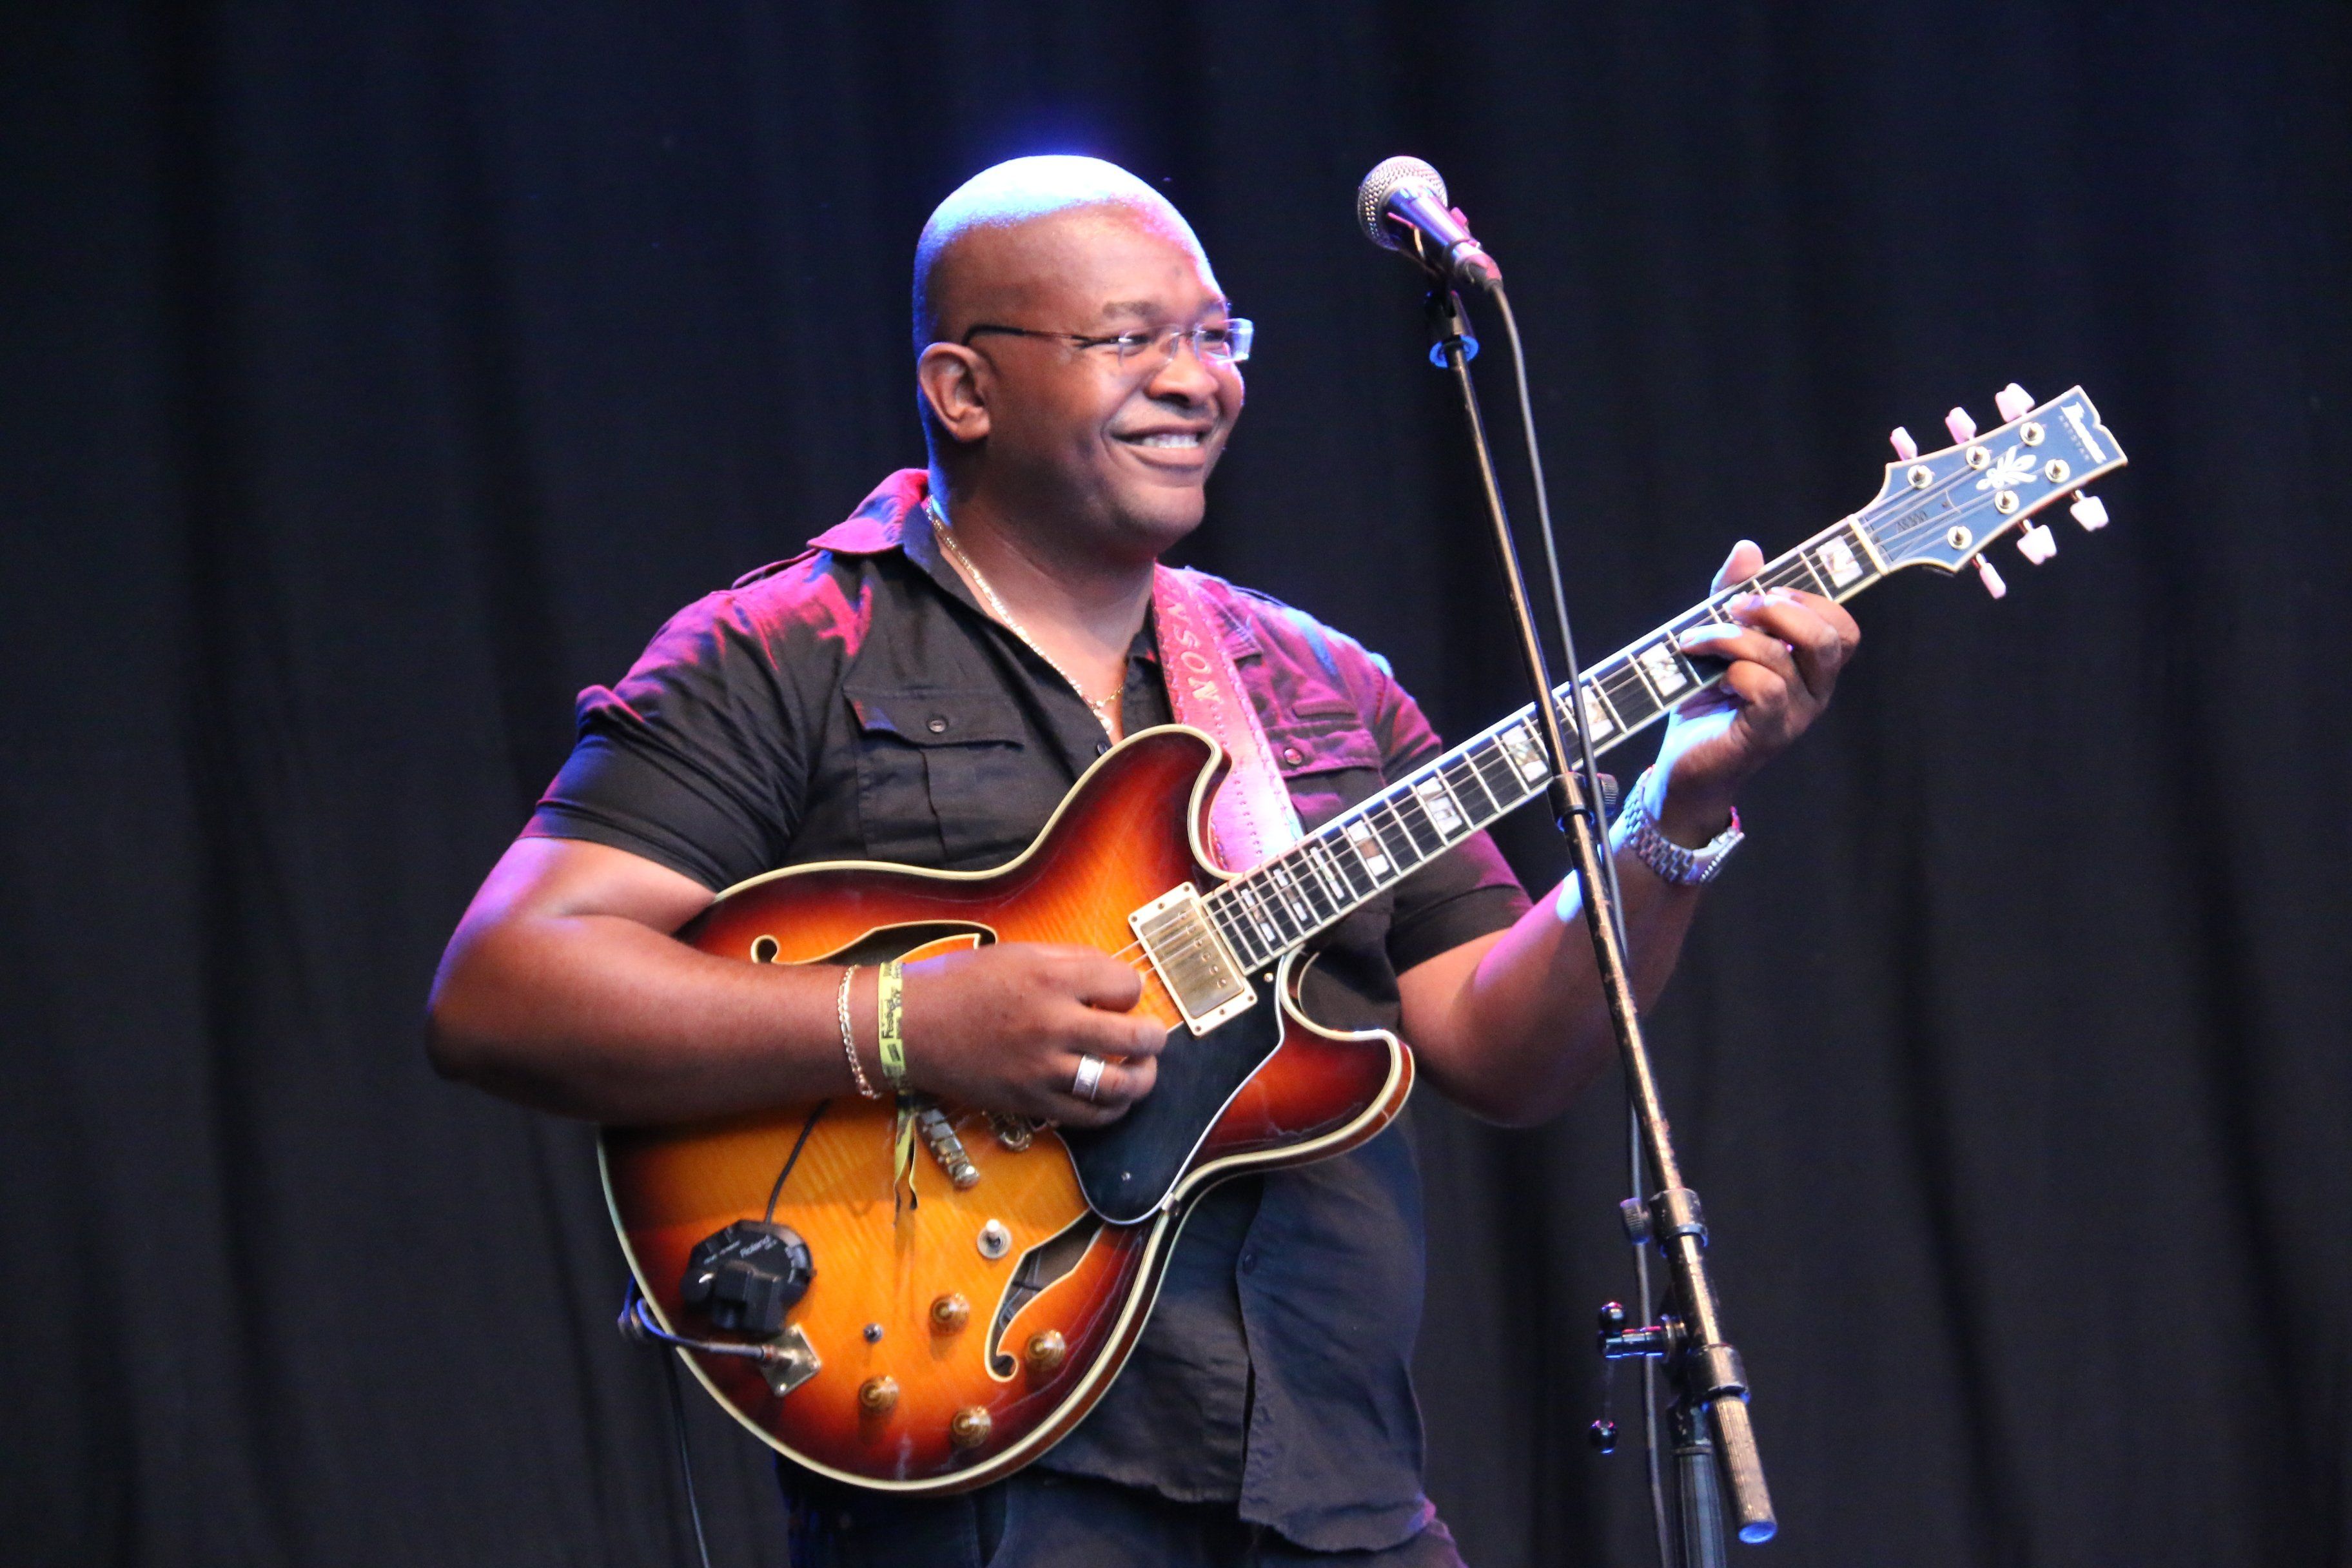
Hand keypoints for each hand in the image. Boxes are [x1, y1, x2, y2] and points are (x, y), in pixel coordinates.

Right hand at [898, 942, 1167, 1126]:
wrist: (912, 1027)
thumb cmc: (964, 983)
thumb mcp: (1021, 954)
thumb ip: (1073, 962)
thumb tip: (1117, 980)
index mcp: (1052, 980)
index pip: (1127, 987)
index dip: (1130, 990)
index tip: (1117, 995)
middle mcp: (1054, 1025)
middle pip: (1137, 1038)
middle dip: (1154, 1036)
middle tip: (1150, 1035)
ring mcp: (1044, 1070)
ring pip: (1121, 1085)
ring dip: (1143, 1077)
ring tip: (1142, 1068)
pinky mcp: (1031, 1103)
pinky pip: (1090, 1116)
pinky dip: (1114, 1108)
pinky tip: (1115, 1097)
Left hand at [1650, 540, 1859, 845]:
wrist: (1682, 767)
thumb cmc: (1705, 702)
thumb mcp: (1717, 640)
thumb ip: (1732, 596)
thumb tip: (1749, 549)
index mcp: (1810, 668)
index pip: (1842, 626)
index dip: (1811, 599)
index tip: (1765, 589)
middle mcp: (1813, 692)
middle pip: (1830, 638)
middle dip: (1779, 610)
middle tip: (1734, 608)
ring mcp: (1795, 716)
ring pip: (1783, 657)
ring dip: (1733, 638)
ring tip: (1696, 640)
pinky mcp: (1767, 735)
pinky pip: (1765, 688)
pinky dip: (1732, 670)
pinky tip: (1709, 675)